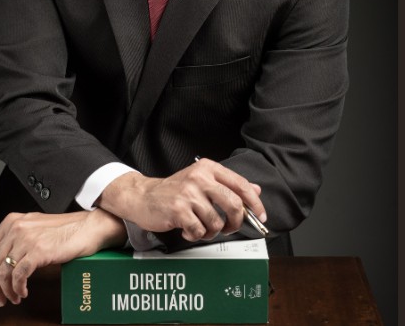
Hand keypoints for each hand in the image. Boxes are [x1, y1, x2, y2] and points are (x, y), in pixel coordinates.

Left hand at [0, 208, 125, 306]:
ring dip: (7, 290)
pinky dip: (18, 288)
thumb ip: (19, 239)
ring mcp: (27, 238)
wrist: (89, 228)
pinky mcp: (38, 250)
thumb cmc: (67, 230)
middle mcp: (17, 228)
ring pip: (4, 271)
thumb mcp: (36, 229)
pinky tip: (23, 292)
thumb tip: (5, 263)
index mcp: (13, 221)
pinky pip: (19, 275)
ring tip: (13, 298)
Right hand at [96, 158, 264, 241]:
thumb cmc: (174, 191)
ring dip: (211, 231)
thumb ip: (229, 186)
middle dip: (236, 222)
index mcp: (208, 169)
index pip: (241, 185)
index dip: (255, 203)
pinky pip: (199, 231)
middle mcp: (199, 178)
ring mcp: (188, 194)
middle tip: (229, 227)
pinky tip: (187, 229)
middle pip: (234, 204)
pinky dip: (195, 235)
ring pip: (216, 222)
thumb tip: (256, 190)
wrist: (143, 196)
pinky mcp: (178, 210)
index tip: (261, 216)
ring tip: (200, 227)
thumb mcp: (202, 182)